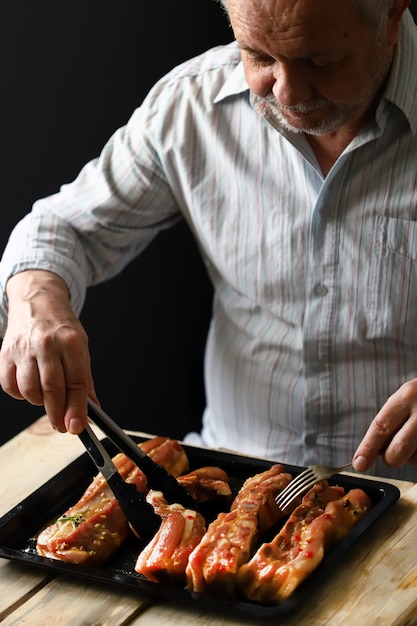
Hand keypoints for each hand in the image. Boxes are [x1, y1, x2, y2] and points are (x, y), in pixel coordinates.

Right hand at [0, 270, 96, 433]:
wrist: (37, 301)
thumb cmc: (61, 326)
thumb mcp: (81, 347)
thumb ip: (85, 379)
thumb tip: (91, 408)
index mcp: (70, 342)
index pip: (76, 382)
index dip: (77, 408)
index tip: (78, 426)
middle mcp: (46, 344)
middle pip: (52, 389)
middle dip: (58, 414)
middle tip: (62, 426)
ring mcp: (23, 349)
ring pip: (30, 391)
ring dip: (39, 402)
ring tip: (47, 397)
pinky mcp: (5, 354)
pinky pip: (10, 386)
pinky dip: (20, 394)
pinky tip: (30, 388)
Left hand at [353, 378, 416, 471]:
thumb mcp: (407, 396)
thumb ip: (392, 419)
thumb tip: (372, 450)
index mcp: (407, 396)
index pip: (381, 426)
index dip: (367, 448)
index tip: (359, 464)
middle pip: (397, 450)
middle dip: (391, 458)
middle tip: (392, 453)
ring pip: (415, 460)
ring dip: (412, 457)